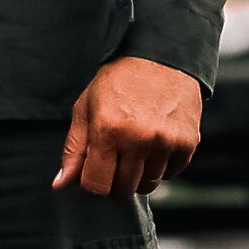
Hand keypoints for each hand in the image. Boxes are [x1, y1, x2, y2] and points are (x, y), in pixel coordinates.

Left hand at [52, 58, 203, 196]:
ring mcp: (165, 142)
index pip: (96, 186)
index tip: (95, 172)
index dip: (92, 184)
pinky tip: (156, 144)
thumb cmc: (119, 81)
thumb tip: (61, 185)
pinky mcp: (187, 143)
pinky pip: (171, 174)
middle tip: (115, 162)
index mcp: (108, 130)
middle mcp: (138, 139)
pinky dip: (162, 167)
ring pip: (149, 185)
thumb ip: (74, 149)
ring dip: (140, 175)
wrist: (162, 57)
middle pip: (123, 191)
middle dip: (115, 183)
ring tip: (137, 149)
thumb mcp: (86, 108)